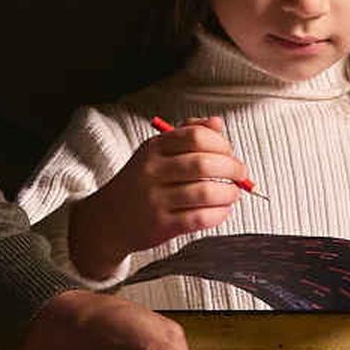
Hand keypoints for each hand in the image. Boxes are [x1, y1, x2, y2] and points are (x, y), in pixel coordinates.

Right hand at [67, 118, 247, 274]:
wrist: (108, 218)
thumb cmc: (139, 182)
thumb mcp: (156, 151)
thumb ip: (187, 132)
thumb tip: (218, 124)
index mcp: (154, 148)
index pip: (196, 137)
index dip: (222, 144)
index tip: (230, 153)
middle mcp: (153, 171)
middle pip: (204, 164)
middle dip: (232, 169)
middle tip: (241, 174)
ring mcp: (155, 199)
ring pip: (205, 193)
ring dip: (229, 193)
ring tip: (233, 193)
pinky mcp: (161, 225)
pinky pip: (199, 218)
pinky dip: (219, 214)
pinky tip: (222, 210)